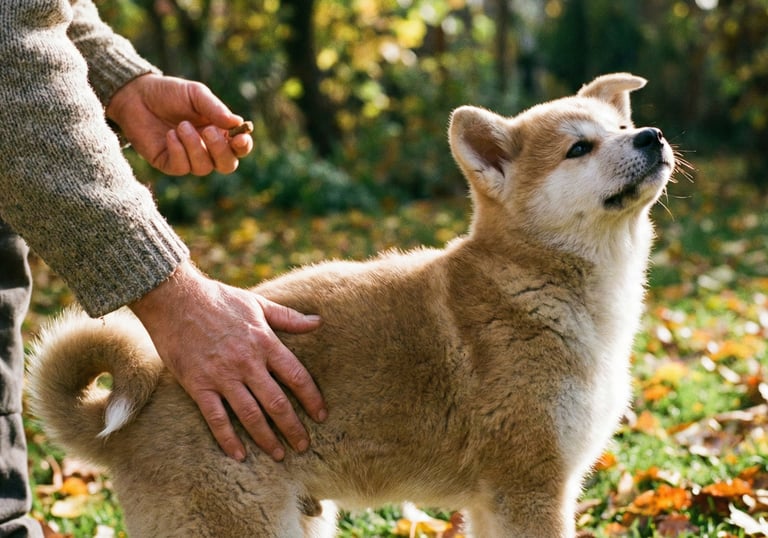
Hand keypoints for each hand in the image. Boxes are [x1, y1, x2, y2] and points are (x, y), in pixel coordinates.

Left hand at [106, 74, 253, 175]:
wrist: (135, 95)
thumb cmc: (169, 93)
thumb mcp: (195, 94)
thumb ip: (215, 108)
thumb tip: (237, 122)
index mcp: (220, 133)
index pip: (239, 149)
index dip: (243, 147)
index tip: (239, 138)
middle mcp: (207, 149)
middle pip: (227, 165)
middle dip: (220, 151)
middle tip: (208, 131)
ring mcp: (188, 159)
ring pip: (204, 168)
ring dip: (195, 147)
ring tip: (181, 126)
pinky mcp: (169, 164)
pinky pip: (182, 167)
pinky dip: (178, 151)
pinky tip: (170, 135)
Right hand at [129, 262, 326, 461]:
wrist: (175, 299)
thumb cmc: (219, 299)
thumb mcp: (258, 304)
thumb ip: (288, 318)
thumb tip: (319, 322)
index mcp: (264, 342)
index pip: (296, 376)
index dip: (312, 399)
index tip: (322, 416)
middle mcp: (247, 362)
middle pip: (277, 402)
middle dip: (293, 427)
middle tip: (304, 446)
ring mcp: (222, 375)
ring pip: (250, 414)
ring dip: (266, 438)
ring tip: (279, 454)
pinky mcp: (198, 384)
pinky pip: (216, 418)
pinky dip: (228, 438)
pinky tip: (239, 454)